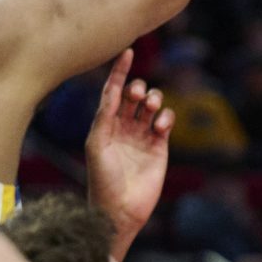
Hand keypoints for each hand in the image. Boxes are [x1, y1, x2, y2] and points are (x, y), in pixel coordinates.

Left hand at [86, 49, 173, 259]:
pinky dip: (165, 117)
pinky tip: (160, 127)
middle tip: (138, 96)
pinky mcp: (159, 146)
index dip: (119, 72)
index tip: (127, 53)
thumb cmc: (102, 178)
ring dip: (153, 100)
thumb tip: (113, 89)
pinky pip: (165, 121)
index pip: (112, 91)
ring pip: (151, 105)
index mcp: (104, 123)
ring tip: (151, 108)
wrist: (119, 208)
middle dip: (138, 88)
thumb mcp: (96, 143)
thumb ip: (104, 115)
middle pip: (134, 95)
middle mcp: (123, 126)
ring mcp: (141, 136)